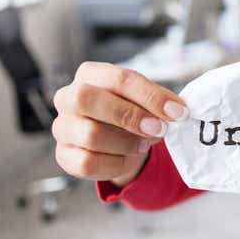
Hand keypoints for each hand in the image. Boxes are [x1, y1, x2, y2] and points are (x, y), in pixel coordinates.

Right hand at [52, 62, 188, 186]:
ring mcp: (62, 127)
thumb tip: (177, 110)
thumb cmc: (131, 112)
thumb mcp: (146, 101)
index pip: (118, 78)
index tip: (177, 112)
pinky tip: (127, 159)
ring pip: (90, 134)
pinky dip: (115, 164)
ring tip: (145, 143)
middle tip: (159, 129)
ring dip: (126, 142)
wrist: (118, 142)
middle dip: (129, 115)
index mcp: (90, 74)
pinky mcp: (63, 155)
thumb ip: (159, 102)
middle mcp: (68, 97)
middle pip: (86, 98)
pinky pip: (87, 162)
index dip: (150, 95)